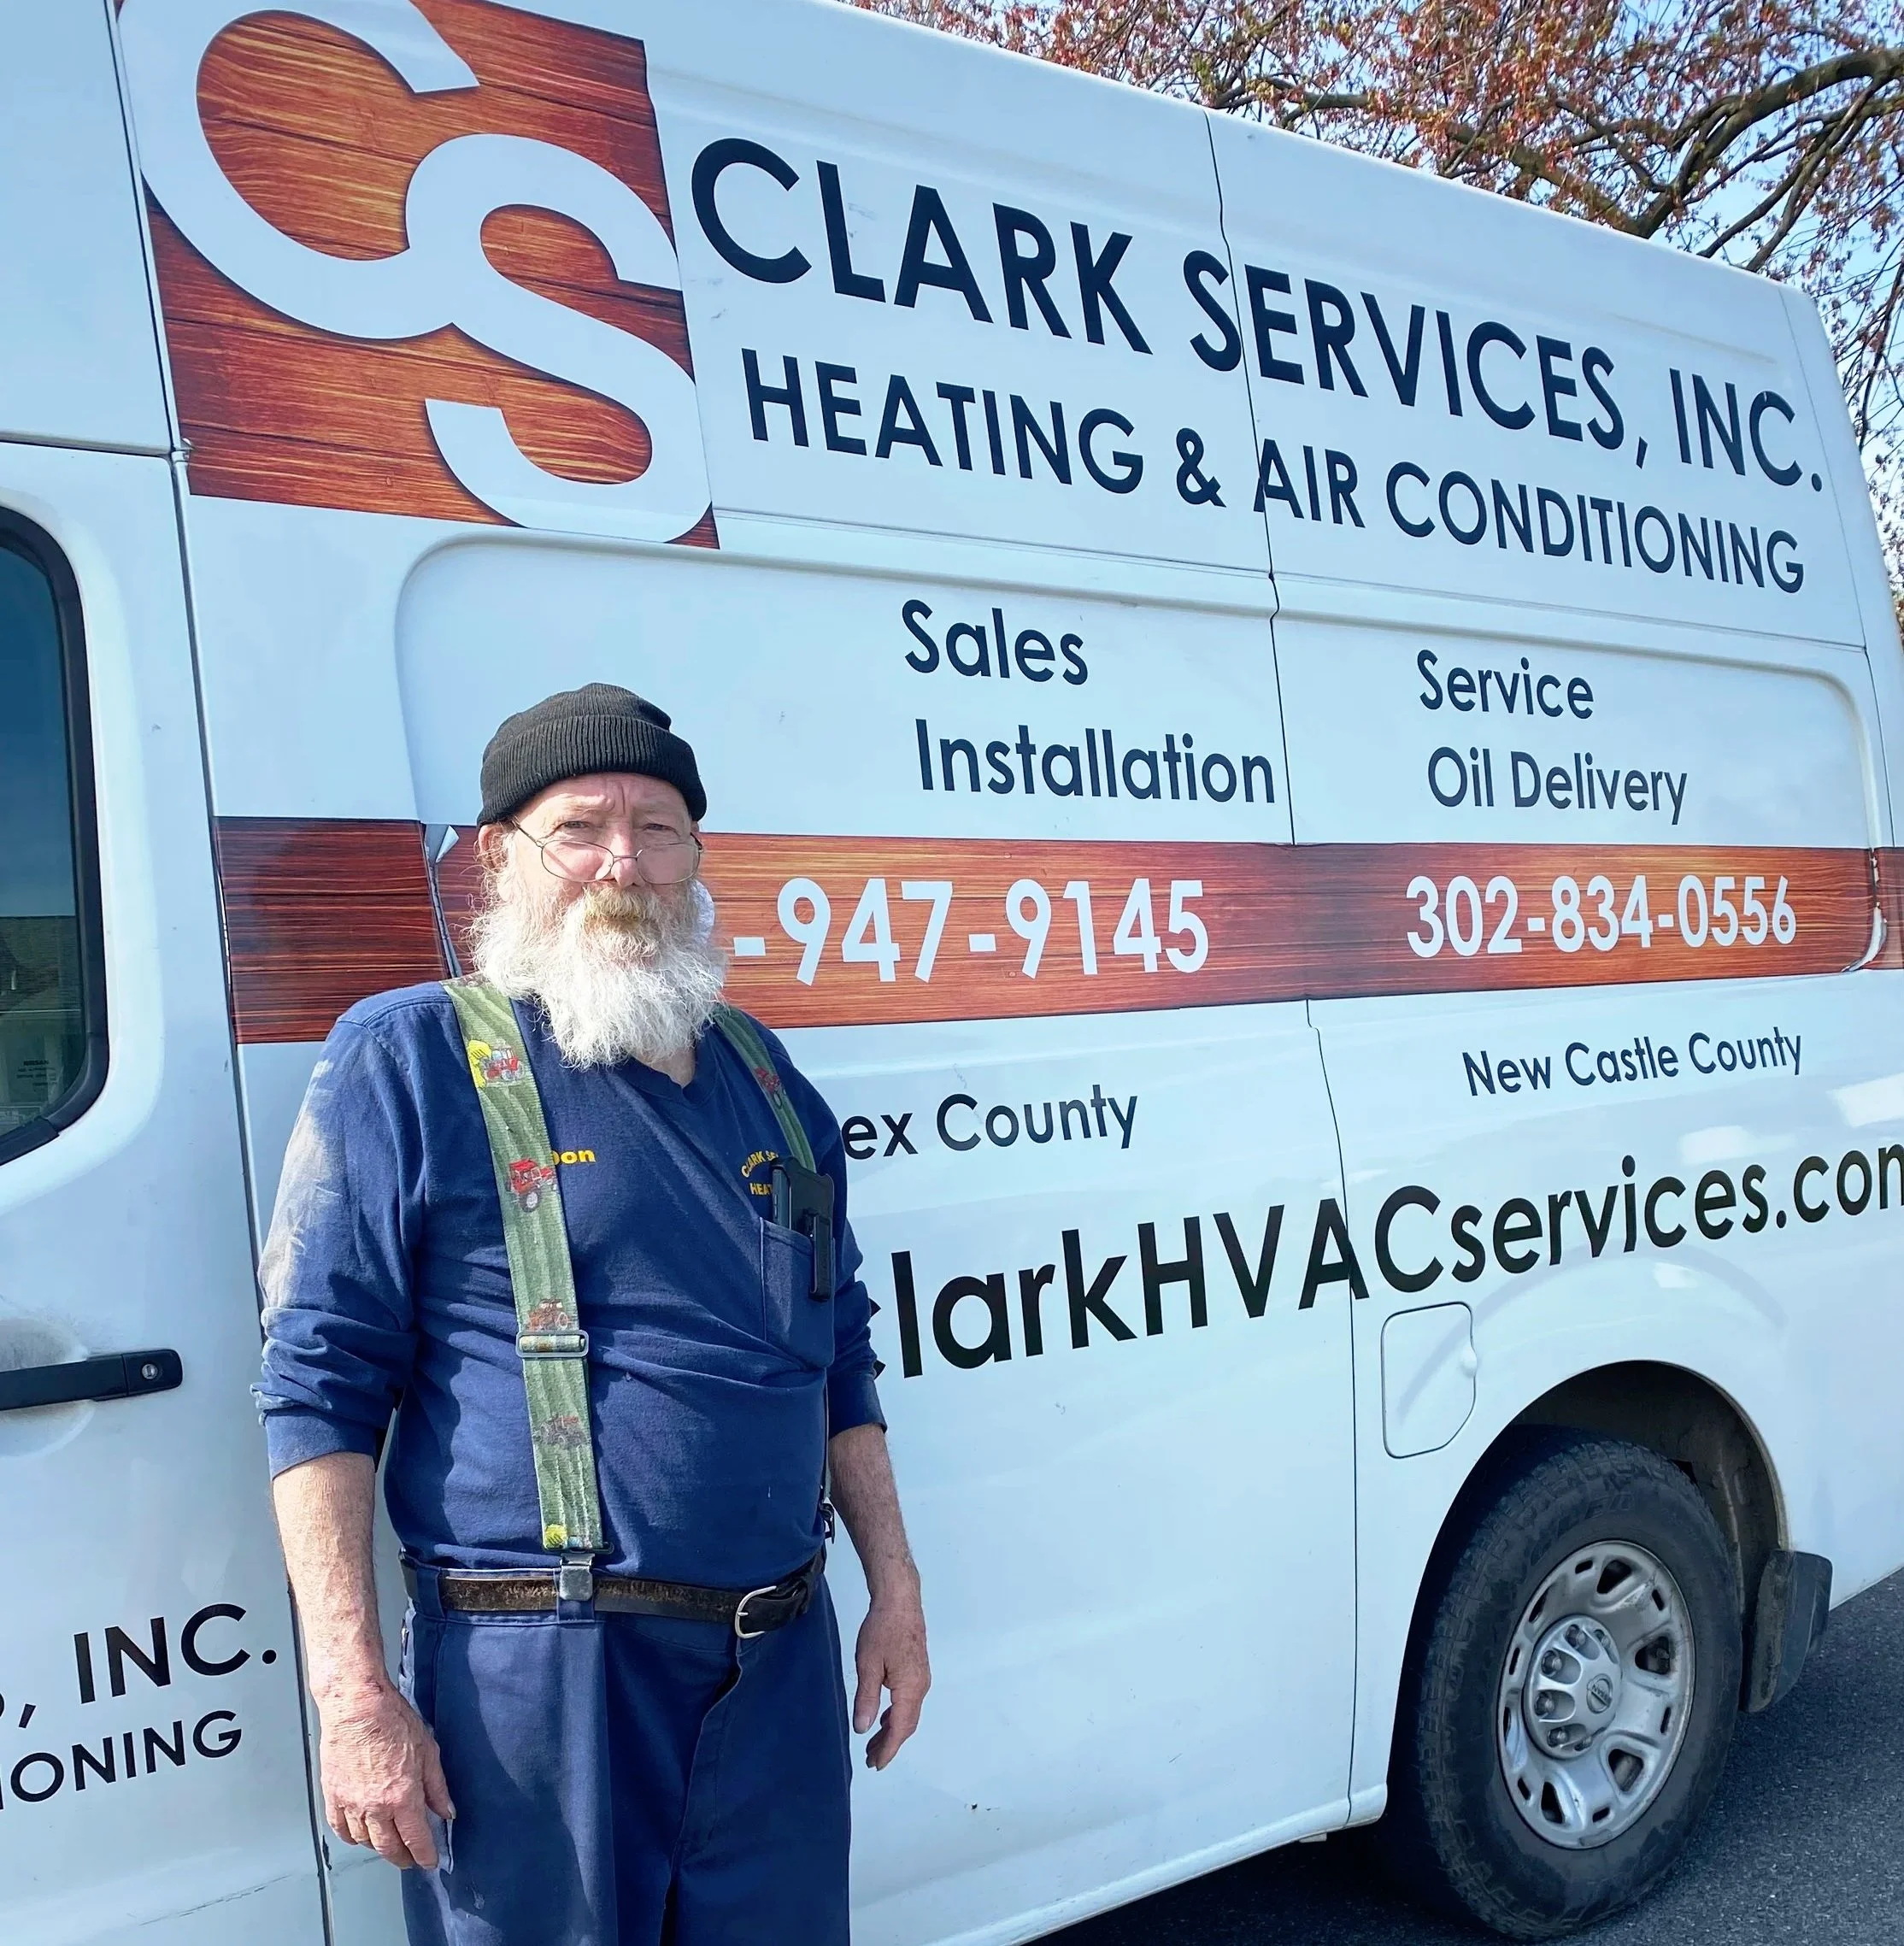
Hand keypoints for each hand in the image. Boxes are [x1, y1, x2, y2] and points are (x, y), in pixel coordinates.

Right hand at [318, 1684, 454, 1868]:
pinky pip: (340, 1828)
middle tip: (410, 1860)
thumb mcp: (428, 1751)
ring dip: (378, 1847)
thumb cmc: (394, 1722)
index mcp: (403, 1797)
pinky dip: (351, 1837)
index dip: (424, 1855)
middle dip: (401, 1857)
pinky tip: (359, 1835)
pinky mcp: (333, 1796)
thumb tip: (447, 1811)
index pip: (415, 1838)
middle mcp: (376, 1808)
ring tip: (388, 1845)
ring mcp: (351, 1804)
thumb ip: (437, 1787)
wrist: (357, 1707)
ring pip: (364, 1840)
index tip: (429, 1862)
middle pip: (388, 1846)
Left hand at [853, 1577, 929, 1768]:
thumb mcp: (868, 1664)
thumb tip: (863, 1729)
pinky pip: (908, 1701)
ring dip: (892, 1730)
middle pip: (907, 1724)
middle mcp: (921, 1686)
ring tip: (873, 1743)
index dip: (888, 1749)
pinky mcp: (917, 1669)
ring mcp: (921, 1677)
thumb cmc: (881, 1629)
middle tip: (870, 1759)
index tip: (875, 1764)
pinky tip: (884, 1717)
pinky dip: (896, 1715)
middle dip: (890, 1744)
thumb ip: (867, 1698)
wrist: (900, 1599)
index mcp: (910, 1688)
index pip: (900, 1728)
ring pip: (908, 1713)